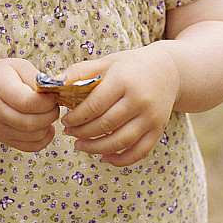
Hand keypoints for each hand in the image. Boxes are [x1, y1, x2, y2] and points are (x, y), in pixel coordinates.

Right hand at [0, 59, 59, 152]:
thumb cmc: (2, 75)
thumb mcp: (18, 66)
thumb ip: (36, 78)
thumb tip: (55, 91)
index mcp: (0, 89)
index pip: (28, 103)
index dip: (47, 100)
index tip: (54, 93)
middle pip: (31, 123)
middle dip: (51, 113)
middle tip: (54, 103)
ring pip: (34, 136)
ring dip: (48, 125)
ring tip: (48, 111)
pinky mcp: (3, 139)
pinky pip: (31, 147)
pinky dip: (45, 138)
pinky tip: (46, 126)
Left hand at [59, 43, 179, 166]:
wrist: (168, 70)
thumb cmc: (131, 65)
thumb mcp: (108, 62)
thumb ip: (81, 71)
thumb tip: (54, 82)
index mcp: (124, 80)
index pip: (95, 105)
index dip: (76, 116)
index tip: (64, 119)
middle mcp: (140, 100)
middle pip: (106, 125)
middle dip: (82, 132)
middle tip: (68, 132)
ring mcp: (151, 117)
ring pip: (120, 141)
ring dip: (96, 148)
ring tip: (80, 146)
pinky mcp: (158, 129)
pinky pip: (139, 152)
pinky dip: (121, 159)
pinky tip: (105, 157)